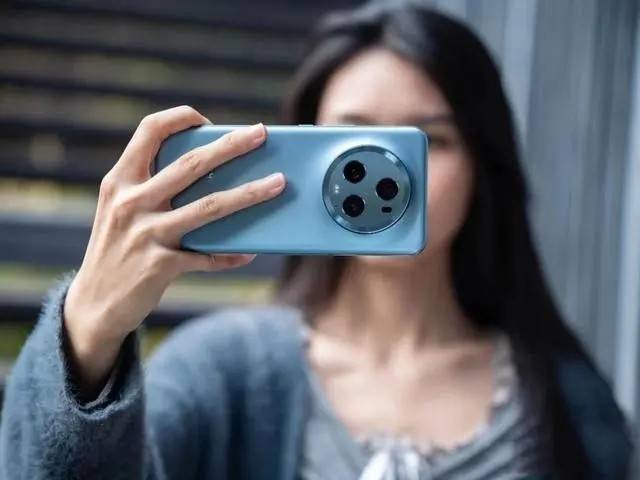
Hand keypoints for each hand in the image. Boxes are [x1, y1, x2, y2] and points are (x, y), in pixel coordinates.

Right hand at [63, 106, 284, 389]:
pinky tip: (251, 252)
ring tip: (278, 183)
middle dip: (231, 145)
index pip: (149, 131)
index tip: (209, 121)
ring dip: (249, 193)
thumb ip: (152, 189)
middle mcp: (131, 202)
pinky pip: (208, 257)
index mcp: (120, 181)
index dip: (181, 119)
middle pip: (192, 164)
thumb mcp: (122, 212)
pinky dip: (232, 254)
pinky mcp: (160, 266)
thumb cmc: (117, 250)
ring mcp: (146, 234)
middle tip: (261, 133)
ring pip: (210, 206)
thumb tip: (214, 175)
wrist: (93, 305)